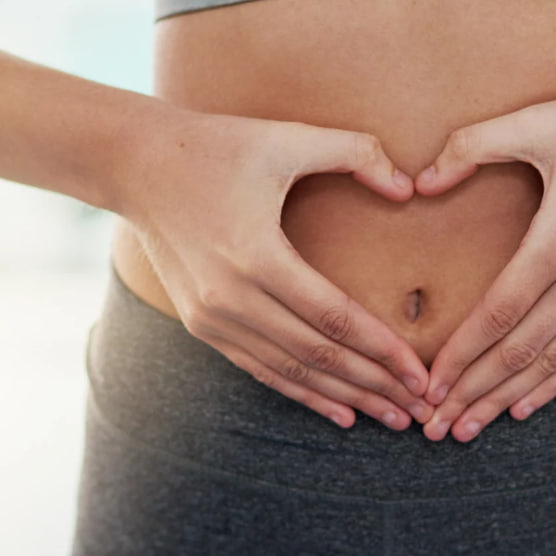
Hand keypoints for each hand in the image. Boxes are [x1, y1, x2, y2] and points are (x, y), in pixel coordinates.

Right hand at [118, 105, 434, 430]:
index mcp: (256, 255)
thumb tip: (409, 188)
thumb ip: (357, 152)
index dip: (382, 350)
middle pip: (318, 356)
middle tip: (420, 409)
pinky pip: (262, 369)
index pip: (334, 318)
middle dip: (375, 386)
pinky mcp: (201, 325)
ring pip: (292, 372)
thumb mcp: (288, 136)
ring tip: (392, 418)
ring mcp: (212, 318)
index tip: (420, 374)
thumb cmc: (218, 145)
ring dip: (345, 398)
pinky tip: (340, 412)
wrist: (135, 164)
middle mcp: (231, 297)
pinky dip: (303, 394)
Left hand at [412, 73, 555, 441]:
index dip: (459, 356)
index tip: (427, 386)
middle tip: (433, 426)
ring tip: (467, 428)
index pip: (498, 315)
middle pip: (519, 351)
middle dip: (472, 392)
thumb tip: (418, 182)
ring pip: (554, 362)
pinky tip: (526, 406)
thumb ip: (471, 147)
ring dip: (507, 399)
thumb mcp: (538, 120)